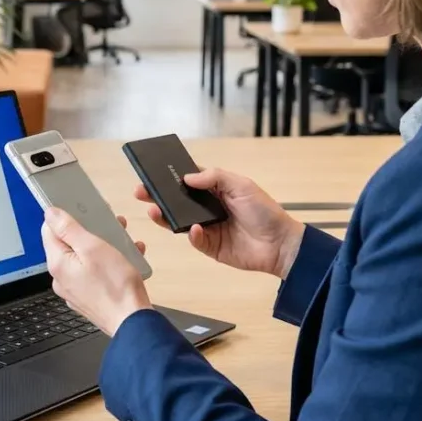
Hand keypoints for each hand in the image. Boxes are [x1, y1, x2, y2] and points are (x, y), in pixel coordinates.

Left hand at [42, 209, 149, 335]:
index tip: (81, 211)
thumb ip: (69, 228)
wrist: (131, 321)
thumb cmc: (115, 286)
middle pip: (68, 244)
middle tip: (109, 225)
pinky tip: (125, 260)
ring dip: (102, 246)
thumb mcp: (93, 247)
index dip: (64, 217)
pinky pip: (93, 273)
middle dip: (89, 231)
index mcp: (57, 264)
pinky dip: (107, 263)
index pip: (49, 230)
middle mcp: (61, 279)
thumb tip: (50, 213)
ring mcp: (74, 290)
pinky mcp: (88, 297)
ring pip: (83, 258)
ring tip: (122, 242)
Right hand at [134, 168, 303, 278]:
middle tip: (140, 192)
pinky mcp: (210, 246)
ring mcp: (208, 228)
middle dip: (159, 197)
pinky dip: (192, 235)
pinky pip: (194, 240)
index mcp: (217, 190)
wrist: (280, 244)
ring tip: (154, 211)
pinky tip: (193, 230)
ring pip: (180, 221)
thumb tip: (188, 177)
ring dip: (166, 217)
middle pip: (178, 201)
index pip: (189, 180)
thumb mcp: (242, 186)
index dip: (171, 177)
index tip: (153, 173)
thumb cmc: (265, 212)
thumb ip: (215, 177)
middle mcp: (209, 208)